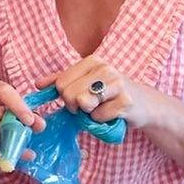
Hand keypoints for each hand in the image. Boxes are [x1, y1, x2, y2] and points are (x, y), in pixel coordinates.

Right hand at [0, 78, 44, 159]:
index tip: (30, 121)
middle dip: (5, 119)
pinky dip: (3, 151)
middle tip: (21, 130)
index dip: (18, 105)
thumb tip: (39, 124)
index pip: (4, 90)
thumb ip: (30, 118)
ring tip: (18, 142)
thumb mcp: (19, 115)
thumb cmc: (6, 117)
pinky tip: (15, 155)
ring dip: (4, 135)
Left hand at [35, 55, 153, 128]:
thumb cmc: (112, 94)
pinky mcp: (126, 101)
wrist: (145, 104)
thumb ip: (63, 81)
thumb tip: (38, 84)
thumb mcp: (87, 82)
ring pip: (83, 104)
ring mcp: (117, 84)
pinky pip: (98, 117)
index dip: (65, 97)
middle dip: (75, 107)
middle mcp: (106, 69)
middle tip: (90, 107)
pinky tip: (113, 114)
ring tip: (101, 109)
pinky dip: (102, 121)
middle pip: (69, 94)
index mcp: (93, 61)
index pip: (61, 82)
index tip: (78, 99)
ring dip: (89, 114)